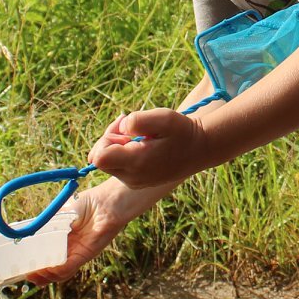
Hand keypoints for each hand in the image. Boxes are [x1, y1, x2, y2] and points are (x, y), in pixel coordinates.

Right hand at [20, 178, 154, 285]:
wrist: (107, 202)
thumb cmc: (87, 203)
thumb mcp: (60, 213)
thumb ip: (46, 223)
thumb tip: (25, 230)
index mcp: (61, 239)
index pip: (44, 255)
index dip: (32, 262)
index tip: (17, 265)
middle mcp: (68, 249)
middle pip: (50, 268)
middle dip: (36, 274)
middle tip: (22, 274)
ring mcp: (76, 253)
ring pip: (58, 272)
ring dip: (44, 275)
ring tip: (31, 275)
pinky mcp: (85, 255)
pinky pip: (69, 267)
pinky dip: (57, 270)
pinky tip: (46, 270)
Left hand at [88, 107, 213, 189]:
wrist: (200, 149)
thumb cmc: (182, 131)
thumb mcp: (163, 117)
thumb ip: (137, 120)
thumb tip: (121, 127)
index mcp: (136, 163)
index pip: (98, 158)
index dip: (105, 139)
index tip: (124, 130)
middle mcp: (132, 177)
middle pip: (99, 160)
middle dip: (109, 139)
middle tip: (129, 127)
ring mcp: (133, 181)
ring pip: (108, 163)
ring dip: (116, 145)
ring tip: (139, 134)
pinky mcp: (136, 181)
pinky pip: (118, 167)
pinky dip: (124, 153)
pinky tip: (141, 143)